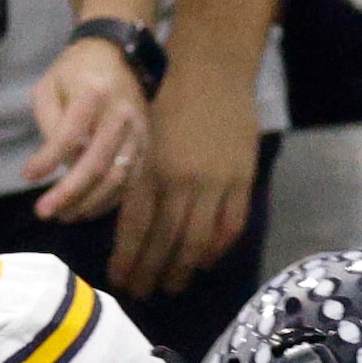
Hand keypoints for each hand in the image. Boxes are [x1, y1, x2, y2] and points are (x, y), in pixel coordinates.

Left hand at [24, 38, 147, 223]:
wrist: (117, 56)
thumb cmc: (74, 73)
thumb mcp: (49, 86)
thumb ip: (49, 122)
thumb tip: (50, 165)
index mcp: (93, 92)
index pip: (71, 133)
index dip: (48, 158)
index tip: (27, 175)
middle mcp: (120, 113)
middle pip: (97, 162)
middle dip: (69, 192)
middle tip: (43, 212)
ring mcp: (137, 131)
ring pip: (117, 177)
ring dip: (88, 202)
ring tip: (63, 215)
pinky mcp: (145, 145)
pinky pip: (130, 181)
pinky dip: (107, 200)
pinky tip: (85, 209)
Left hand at [108, 65, 257, 297]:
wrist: (213, 69)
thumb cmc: (171, 103)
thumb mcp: (144, 144)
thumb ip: (140, 183)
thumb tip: (135, 227)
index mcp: (150, 171)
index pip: (135, 229)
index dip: (127, 259)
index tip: (120, 281)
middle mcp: (180, 181)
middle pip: (164, 241)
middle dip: (151, 272)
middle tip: (143, 293)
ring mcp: (214, 182)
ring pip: (196, 239)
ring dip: (182, 268)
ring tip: (172, 286)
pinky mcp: (241, 177)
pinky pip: (230, 224)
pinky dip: (217, 248)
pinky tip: (205, 262)